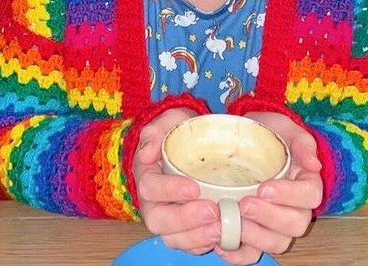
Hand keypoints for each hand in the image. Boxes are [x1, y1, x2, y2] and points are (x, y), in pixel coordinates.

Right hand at [133, 107, 220, 254]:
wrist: (189, 146)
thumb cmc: (177, 133)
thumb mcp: (167, 122)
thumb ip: (155, 131)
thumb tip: (146, 153)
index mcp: (147, 176)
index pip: (151, 188)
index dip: (170, 190)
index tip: (194, 187)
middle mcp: (152, 202)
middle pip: (158, 220)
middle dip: (185, 219)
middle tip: (212, 211)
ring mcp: (167, 219)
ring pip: (173, 238)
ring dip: (197, 236)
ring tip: (220, 227)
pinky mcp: (183, 230)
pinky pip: (188, 245)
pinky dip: (203, 244)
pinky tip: (221, 237)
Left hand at [214, 111, 322, 264]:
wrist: (245, 137)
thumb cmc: (269, 132)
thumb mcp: (285, 128)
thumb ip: (302, 143)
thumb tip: (314, 165)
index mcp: (306, 183)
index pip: (309, 196)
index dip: (289, 196)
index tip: (263, 188)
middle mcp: (296, 208)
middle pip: (295, 225)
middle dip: (269, 218)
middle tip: (244, 205)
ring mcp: (276, 223)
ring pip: (277, 242)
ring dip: (256, 236)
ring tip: (233, 221)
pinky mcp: (255, 231)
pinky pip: (252, 253)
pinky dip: (238, 253)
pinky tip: (221, 243)